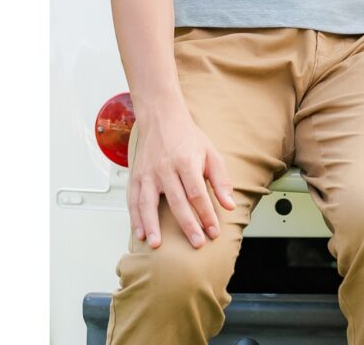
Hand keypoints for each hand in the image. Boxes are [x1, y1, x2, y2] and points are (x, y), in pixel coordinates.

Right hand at [125, 98, 235, 251]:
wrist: (161, 118)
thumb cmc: (188, 138)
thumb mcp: (210, 153)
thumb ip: (221, 180)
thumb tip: (229, 205)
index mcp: (186, 160)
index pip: (197, 193)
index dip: (206, 214)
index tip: (214, 232)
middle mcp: (165, 167)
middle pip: (177, 200)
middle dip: (188, 225)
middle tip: (197, 244)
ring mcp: (148, 172)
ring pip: (148, 201)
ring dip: (152, 224)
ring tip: (157, 245)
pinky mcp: (136, 175)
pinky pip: (133, 199)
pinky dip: (135, 217)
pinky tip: (140, 234)